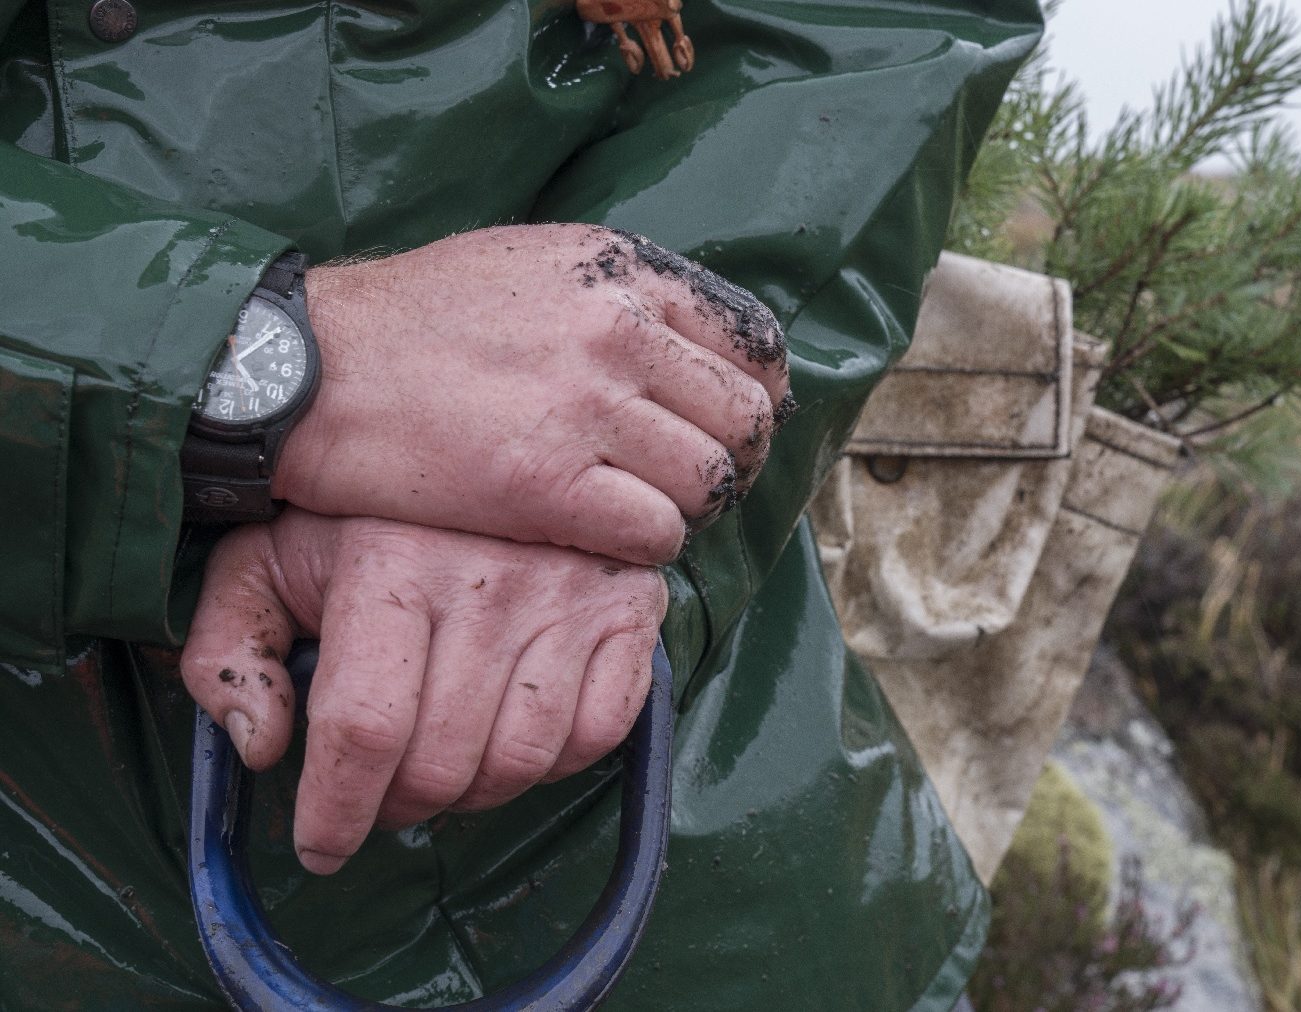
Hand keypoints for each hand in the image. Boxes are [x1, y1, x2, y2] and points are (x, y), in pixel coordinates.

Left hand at [179, 509, 667, 875]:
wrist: (496, 430)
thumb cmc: (370, 514)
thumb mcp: (269, 556)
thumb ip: (231, 649)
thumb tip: (261, 748)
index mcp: (391, 566)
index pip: (365, 727)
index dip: (335, 811)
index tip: (321, 847)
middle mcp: (489, 582)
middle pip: (443, 761)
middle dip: (399, 808)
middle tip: (382, 801)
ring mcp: (569, 597)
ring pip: (523, 759)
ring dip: (475, 795)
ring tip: (446, 773)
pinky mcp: (629, 609)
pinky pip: (599, 731)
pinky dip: (556, 763)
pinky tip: (516, 739)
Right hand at [275, 224, 791, 566]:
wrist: (306, 369)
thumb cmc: (411, 321)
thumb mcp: (529, 265)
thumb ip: (618, 297)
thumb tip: (690, 347)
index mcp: (623, 271)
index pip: (754, 343)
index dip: (758, 397)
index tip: (730, 426)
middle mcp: (619, 330)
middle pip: (746, 419)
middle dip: (737, 463)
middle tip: (695, 485)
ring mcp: (587, 407)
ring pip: (710, 482)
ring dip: (689, 510)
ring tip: (643, 511)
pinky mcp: (548, 483)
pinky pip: (657, 533)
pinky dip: (644, 548)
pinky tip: (604, 538)